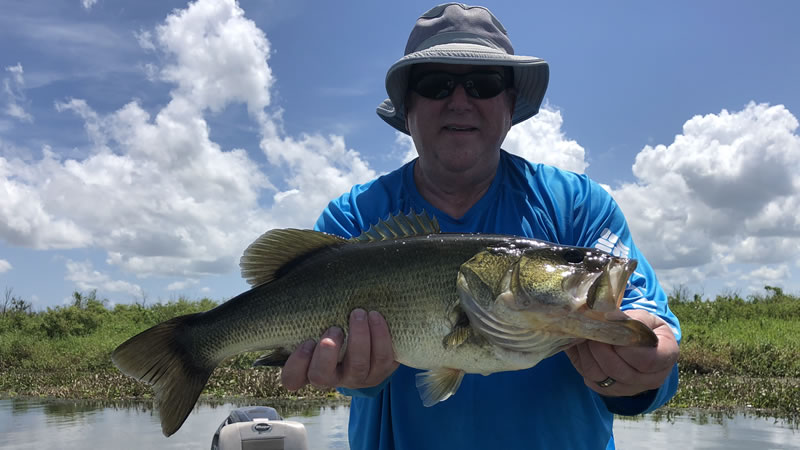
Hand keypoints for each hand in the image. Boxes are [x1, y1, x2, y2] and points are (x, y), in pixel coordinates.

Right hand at [280, 309, 398, 390]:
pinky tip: (375, 316)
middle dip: (327, 353)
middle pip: (321, 376)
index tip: (307, 341)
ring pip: (357, 366)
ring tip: (358, 314)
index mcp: (309, 368)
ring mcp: (356, 378)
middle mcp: (332, 377)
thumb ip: (311, 314)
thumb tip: (303, 282)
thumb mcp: (321, 322)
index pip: (291, 379)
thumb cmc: (337, 324)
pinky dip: (380, 335)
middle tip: (335, 329)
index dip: (297, 363)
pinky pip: (382, 358)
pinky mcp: (380, 372)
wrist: (371, 339)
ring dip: (358, 338)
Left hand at [565, 309, 678, 396]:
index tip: (611, 329)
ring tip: (583, 335)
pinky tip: (581, 346)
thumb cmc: (644, 328)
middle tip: (590, 330)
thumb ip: (629, 319)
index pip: (647, 360)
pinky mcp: (611, 391)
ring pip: (601, 377)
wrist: (639, 344)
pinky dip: (581, 361)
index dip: (625, 347)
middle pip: (620, 371)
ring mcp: (631, 389)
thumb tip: (608, 318)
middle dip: (600, 348)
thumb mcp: (643, 318)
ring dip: (587, 354)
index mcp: (666, 357)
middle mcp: (652, 379)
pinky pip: (591, 380)